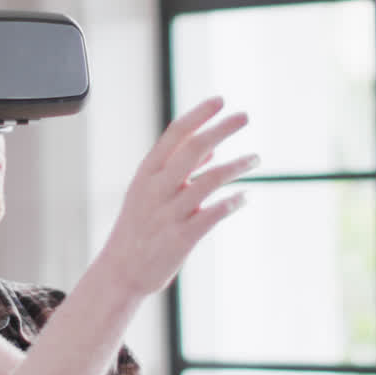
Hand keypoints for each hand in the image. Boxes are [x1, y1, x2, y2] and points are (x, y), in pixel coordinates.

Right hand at [95, 96, 256, 297]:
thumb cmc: (137, 230)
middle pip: (193, 149)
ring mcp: (168, 214)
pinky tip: (245, 197)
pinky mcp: (181, 238)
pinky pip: (214, 214)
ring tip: (255, 159)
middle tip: (245, 116)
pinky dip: (233, 202)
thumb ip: (178, 171)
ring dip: (236, 165)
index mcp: (147, 174)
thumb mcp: (148, 194)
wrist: (120, 273)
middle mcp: (156, 190)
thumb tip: (212, 149)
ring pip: (208, 179)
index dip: (199, 115)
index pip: (174, 134)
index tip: (220, 100)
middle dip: (221, 129)